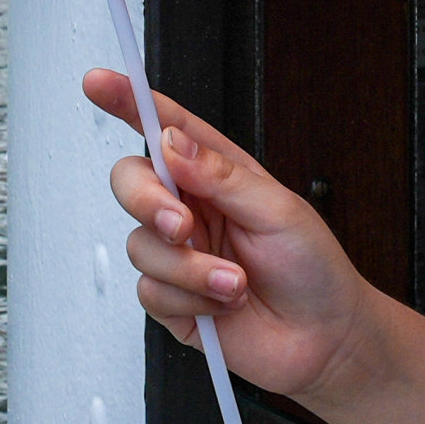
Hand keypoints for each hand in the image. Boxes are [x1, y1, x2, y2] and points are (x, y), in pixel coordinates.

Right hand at [85, 68, 381, 402]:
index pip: (165, 128)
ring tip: (237, 283)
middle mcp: (191, 209)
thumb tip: (173, 143)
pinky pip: (150, 290)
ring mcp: (178, 254)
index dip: (129, 102)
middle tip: (185, 225)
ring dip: (191, 268)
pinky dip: (190, 300)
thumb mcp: (279, 210)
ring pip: (140, 244)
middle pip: (132, 182)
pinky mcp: (172, 299)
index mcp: (216, 174)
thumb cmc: (314, 269)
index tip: (99, 83)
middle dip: (149, 202)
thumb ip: (221, 175)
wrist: (325, 340)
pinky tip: (223, 305)